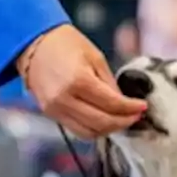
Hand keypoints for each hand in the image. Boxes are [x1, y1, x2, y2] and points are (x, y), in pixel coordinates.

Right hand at [18, 26, 146, 138]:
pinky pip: (76, 130)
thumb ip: (110, 83)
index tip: (142, 106)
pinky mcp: (50, 114)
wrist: (34, 44)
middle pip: (101, 123)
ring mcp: (55, 109)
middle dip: (123, 122)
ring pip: (88, 133)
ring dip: (109, 130)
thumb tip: (123, 104)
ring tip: (121, 120)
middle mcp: (64, 99)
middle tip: (136, 116)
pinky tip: (104, 121)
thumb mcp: (95, 57)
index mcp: (78, 81)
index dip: (131, 108)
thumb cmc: (65, 44)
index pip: (111, 104)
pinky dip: (93, 129)